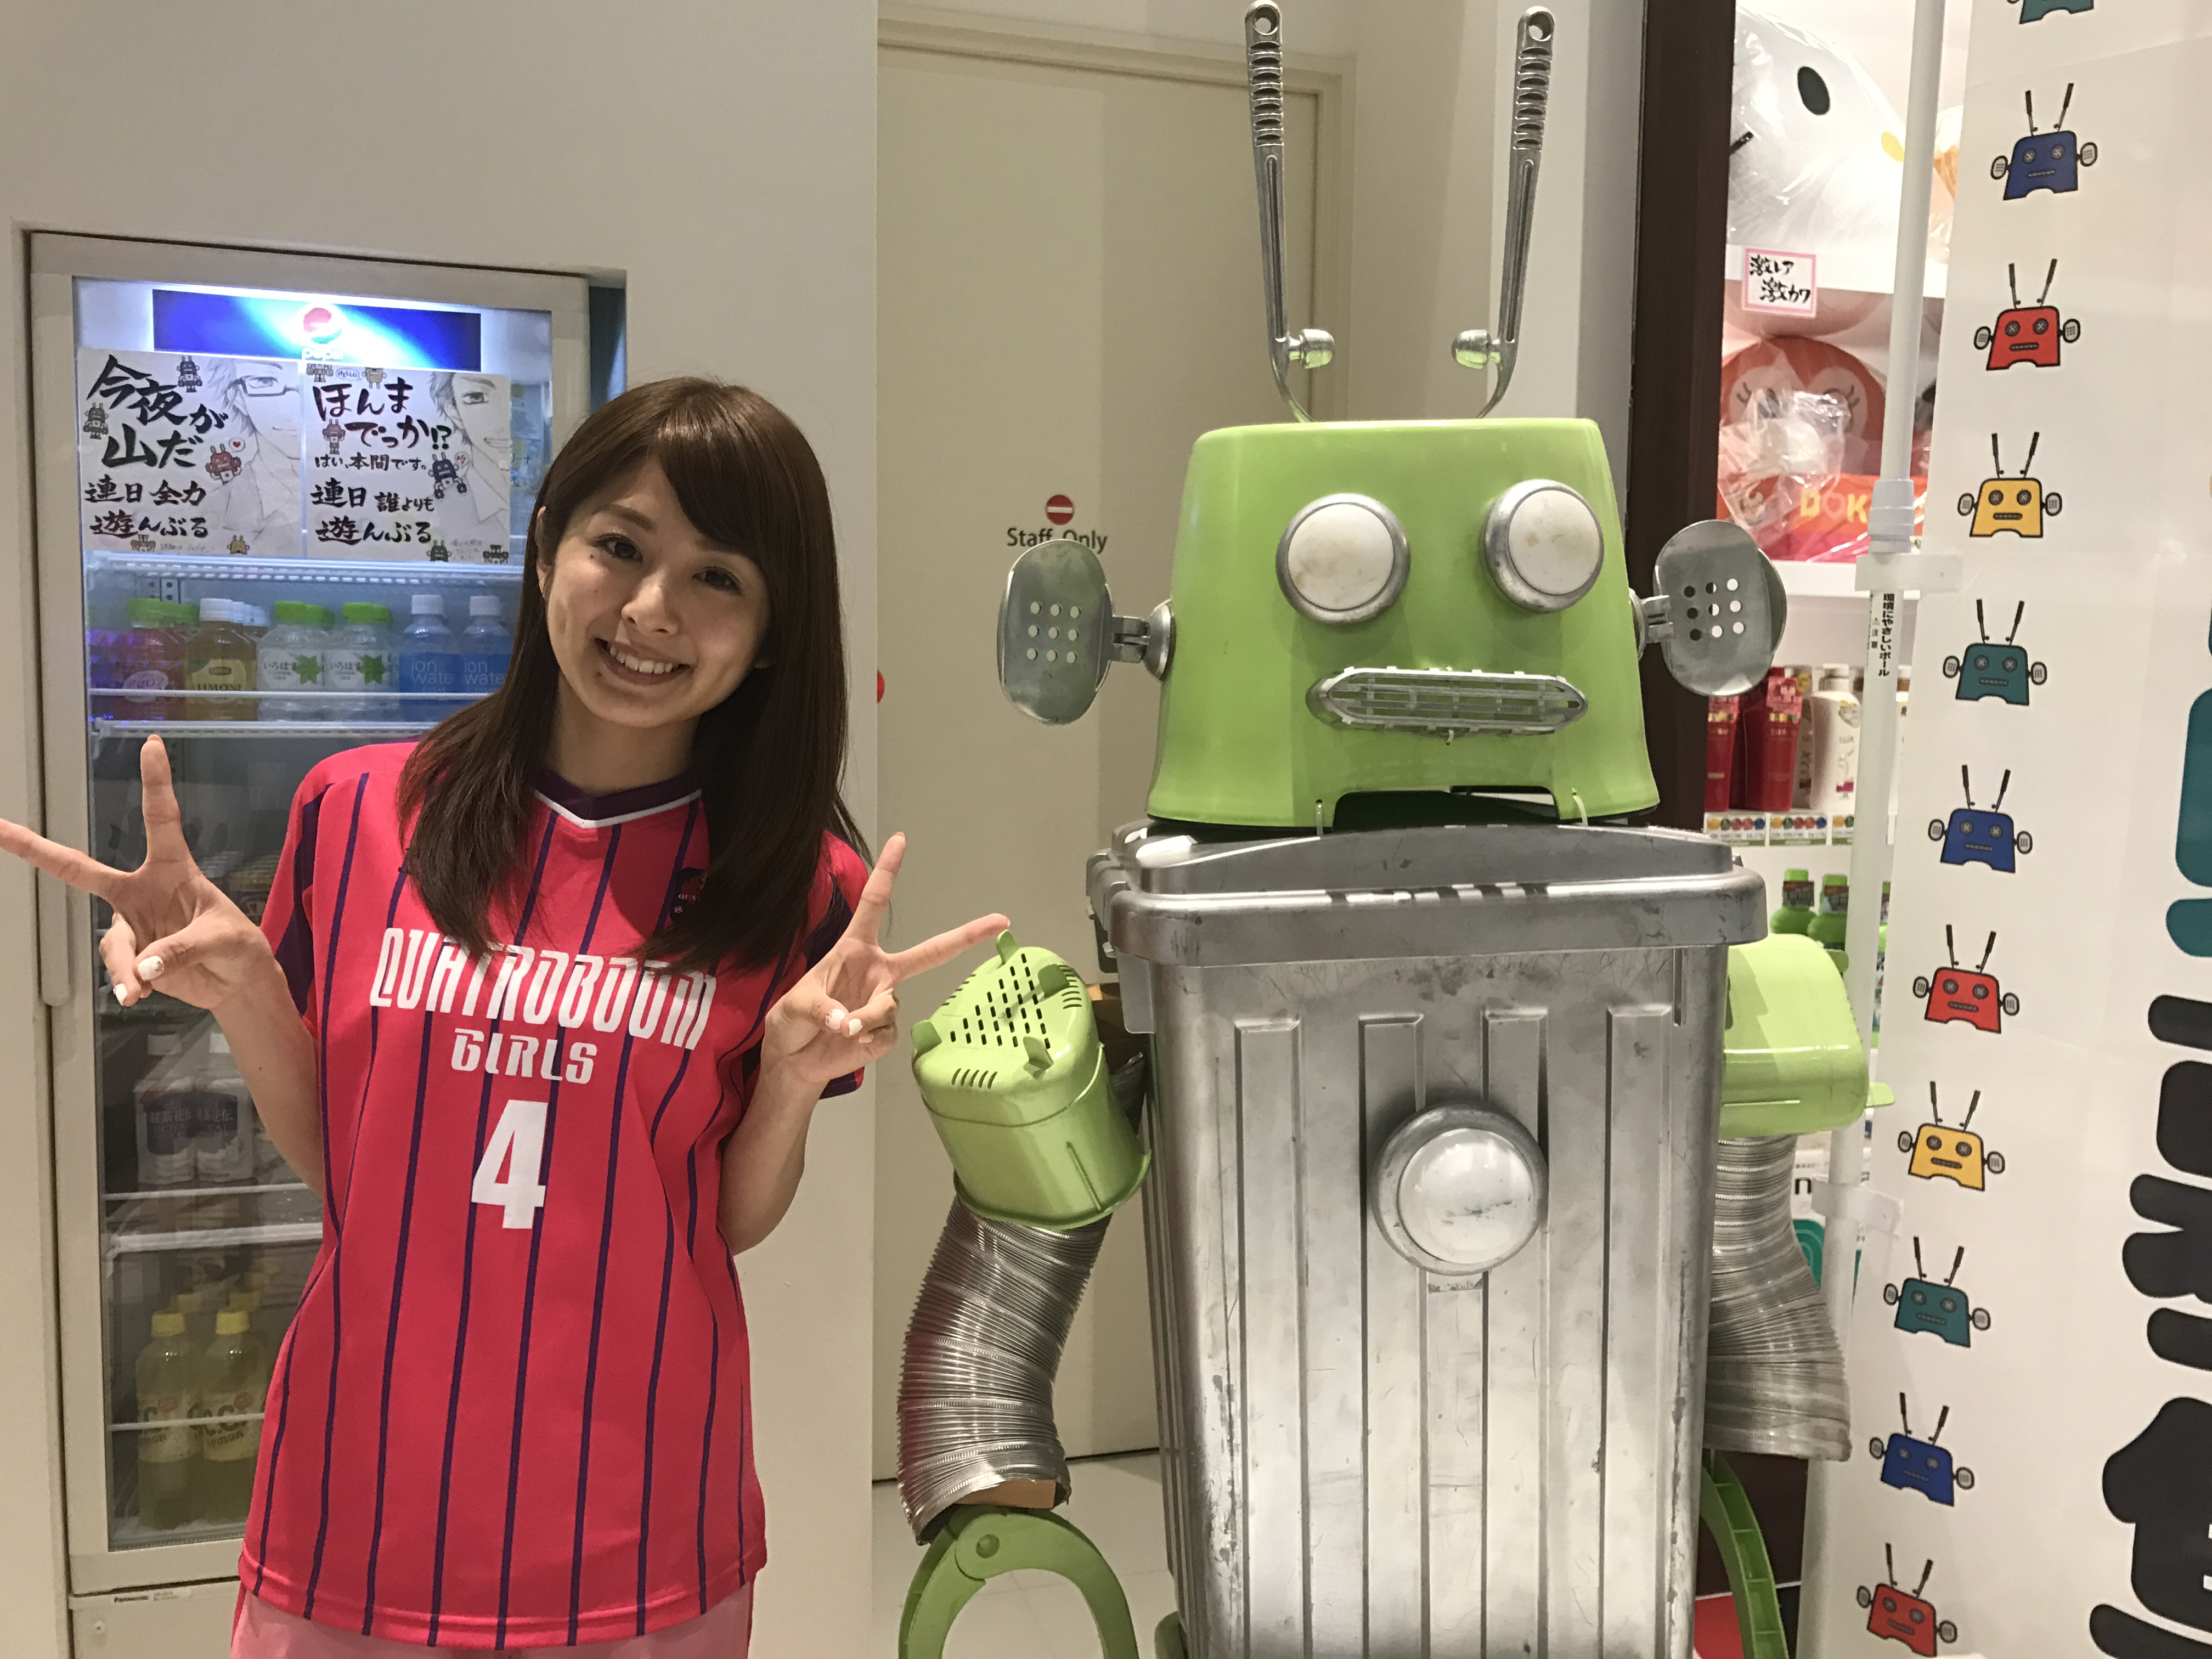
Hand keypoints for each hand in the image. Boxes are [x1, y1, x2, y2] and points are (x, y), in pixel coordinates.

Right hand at [0, 737, 277, 1010]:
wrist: (237, 983)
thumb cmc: (239, 948)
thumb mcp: (224, 940)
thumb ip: (183, 949)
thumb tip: (145, 967)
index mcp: (174, 870)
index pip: (162, 819)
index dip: (155, 782)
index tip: (152, 744)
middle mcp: (142, 891)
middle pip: (81, 869)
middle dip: (36, 849)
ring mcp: (131, 922)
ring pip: (111, 943)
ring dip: (126, 967)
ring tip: (145, 989)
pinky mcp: (129, 954)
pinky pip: (117, 967)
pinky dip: (130, 983)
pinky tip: (144, 994)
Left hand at [758, 832, 1007, 1092]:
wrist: (794, 1061)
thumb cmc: (791, 1023)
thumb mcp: (794, 1007)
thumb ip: (823, 1010)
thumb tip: (850, 1023)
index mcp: (854, 949)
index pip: (874, 902)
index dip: (887, 870)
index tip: (900, 839)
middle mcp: (877, 972)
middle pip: (929, 952)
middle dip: (966, 936)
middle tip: (999, 921)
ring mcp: (884, 1002)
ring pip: (888, 1007)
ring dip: (863, 1020)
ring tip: (838, 1030)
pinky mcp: (886, 1032)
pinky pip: (885, 1035)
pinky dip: (864, 1042)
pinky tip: (849, 1044)